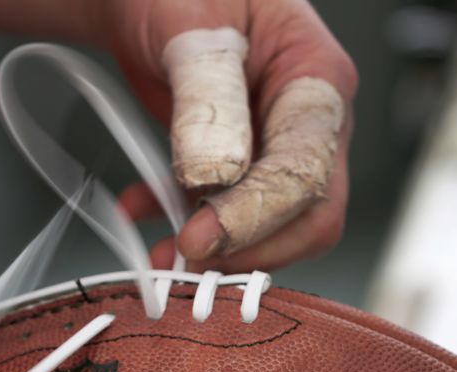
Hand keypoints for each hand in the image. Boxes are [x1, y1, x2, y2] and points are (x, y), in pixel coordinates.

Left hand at [94, 0, 357, 271]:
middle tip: (186, 260)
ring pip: (267, 227)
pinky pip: (219, 214)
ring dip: (212, 249)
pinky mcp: (233, 164)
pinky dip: (176, 222)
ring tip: (157, 254)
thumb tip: (215, 173)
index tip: (201, 238)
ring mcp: (271, 146)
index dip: (257, 215)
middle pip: (307, 214)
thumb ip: (207, 98)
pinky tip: (140, 211)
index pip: (307, 170)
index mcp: (316, 78)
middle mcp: (305, 121)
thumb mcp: (191, 27)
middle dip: (247, 247)